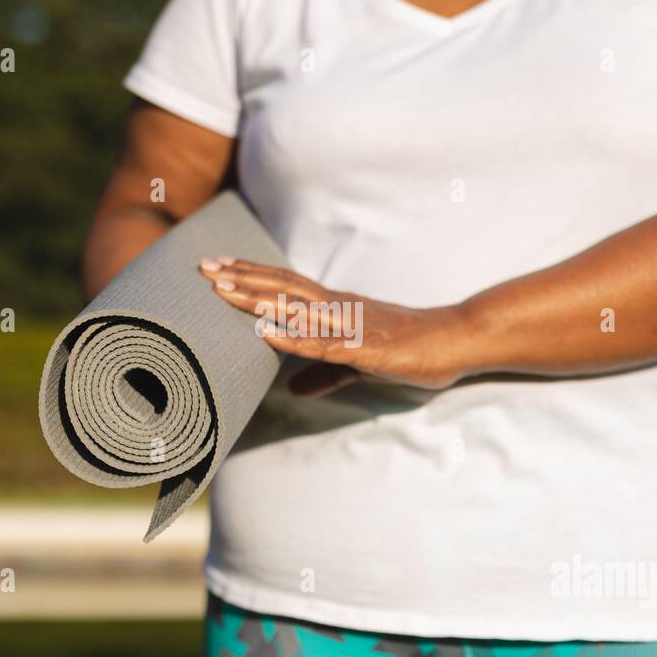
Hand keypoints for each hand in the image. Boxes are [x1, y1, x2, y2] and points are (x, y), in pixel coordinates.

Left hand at [199, 257, 468, 396]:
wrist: (455, 341)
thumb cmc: (411, 349)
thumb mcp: (359, 365)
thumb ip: (325, 374)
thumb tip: (294, 390)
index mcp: (336, 307)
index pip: (286, 284)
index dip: (252, 274)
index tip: (217, 266)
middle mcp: (338, 307)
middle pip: (282, 287)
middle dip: (241, 277)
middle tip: (202, 266)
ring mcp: (350, 325)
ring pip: (296, 308)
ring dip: (257, 299)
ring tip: (222, 289)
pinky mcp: (364, 348)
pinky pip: (321, 343)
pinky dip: (290, 337)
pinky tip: (265, 332)